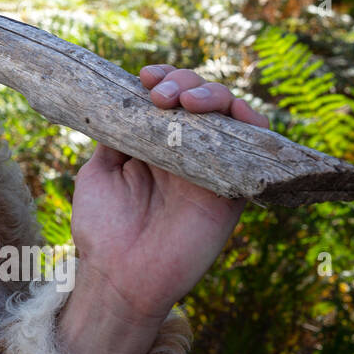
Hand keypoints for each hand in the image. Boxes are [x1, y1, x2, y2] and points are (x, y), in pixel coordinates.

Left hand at [57, 64, 269, 353]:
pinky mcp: (232, 190)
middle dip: (183, 82)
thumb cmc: (101, 228)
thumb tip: (125, 99)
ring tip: (185, 100)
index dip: (163, 79)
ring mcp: (210, 168)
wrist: (117, 276)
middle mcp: (184, 151)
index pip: (169, 98)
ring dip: (212, 94)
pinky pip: (255, 149)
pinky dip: (249, 123)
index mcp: (151, 143)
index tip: (145, 78)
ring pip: (229, 115)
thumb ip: (115, 135)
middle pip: (200, 98)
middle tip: (161, 94)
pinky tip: (225, 113)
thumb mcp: (98, 171)